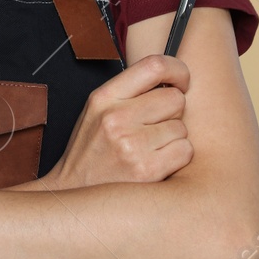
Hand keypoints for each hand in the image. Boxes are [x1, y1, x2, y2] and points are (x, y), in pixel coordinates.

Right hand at [40, 53, 192, 189]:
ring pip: (182, 127)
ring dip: (173, 138)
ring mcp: (131, 145)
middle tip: (154, 127)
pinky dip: (177, 157)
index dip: (178, 70)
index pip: (154, 65)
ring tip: (149, 148)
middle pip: (175, 99)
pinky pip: (185, 151)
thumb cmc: (92, 151)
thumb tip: (173, 79)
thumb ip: (129, 93)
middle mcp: (116, 118)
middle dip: (172, 113)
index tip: (181, 82)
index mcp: (104, 98)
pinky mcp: (146, 170)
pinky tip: (157, 162)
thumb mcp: (97, 112)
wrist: (73, 193)